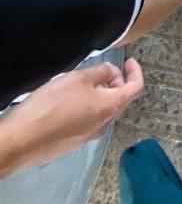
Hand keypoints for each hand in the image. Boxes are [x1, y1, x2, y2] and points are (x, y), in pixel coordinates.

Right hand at [0, 59, 143, 177]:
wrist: (23, 140)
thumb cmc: (52, 105)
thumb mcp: (78, 79)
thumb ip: (100, 72)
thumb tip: (111, 72)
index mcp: (110, 107)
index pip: (135, 88)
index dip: (135, 72)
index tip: (129, 61)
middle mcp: (105, 124)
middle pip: (121, 101)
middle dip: (118, 83)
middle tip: (105, 71)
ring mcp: (90, 136)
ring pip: (105, 111)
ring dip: (103, 95)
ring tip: (86, 83)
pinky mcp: (75, 142)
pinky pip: (90, 120)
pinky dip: (90, 106)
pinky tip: (72, 101)